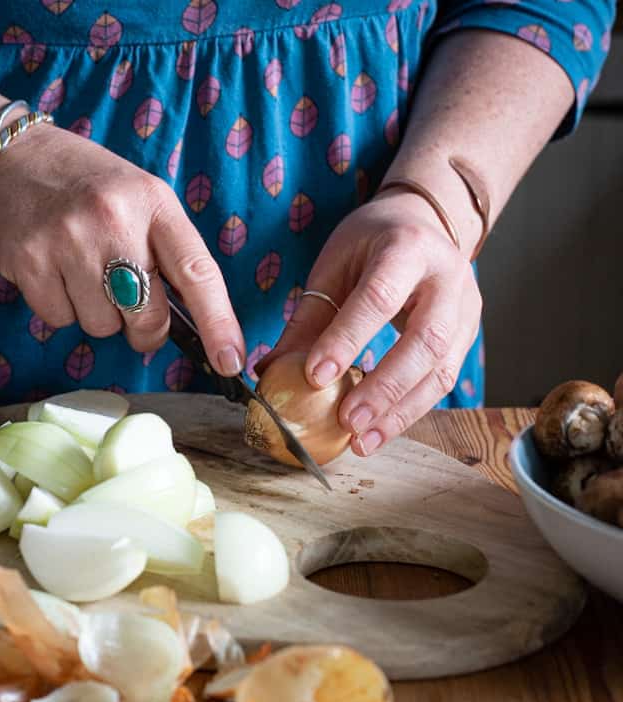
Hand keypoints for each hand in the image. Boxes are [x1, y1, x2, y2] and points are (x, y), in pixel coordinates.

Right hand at [0, 124, 244, 374]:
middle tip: (133, 306)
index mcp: (155, 204)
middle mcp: (113, 220)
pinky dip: (62, 308)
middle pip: (148, 317)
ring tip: (83, 270)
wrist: (11, 157)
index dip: (218, 322)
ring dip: (99, 314)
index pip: (197, 272)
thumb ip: (169, 255)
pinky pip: (60, 320)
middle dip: (146, 329)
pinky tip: (55, 271)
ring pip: (102, 326)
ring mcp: (67, 240)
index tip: (230, 361)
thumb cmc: (92, 187)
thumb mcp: (144, 200)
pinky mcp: (27, 260)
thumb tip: (192, 328)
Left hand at [258, 190, 481, 454]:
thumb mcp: (334, 267)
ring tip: (362, 441)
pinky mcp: (468, 334)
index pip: (378, 297)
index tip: (315, 377)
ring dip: (400, 411)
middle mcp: (447, 277)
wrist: (422, 224)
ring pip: (442, 369)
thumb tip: (269, 371)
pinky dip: (411, 410)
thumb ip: (308, 318)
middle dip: (384, 387)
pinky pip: (444, 380)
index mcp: (406, 247)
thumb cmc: (371, 244)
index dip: (347, 339)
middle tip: (347, 422)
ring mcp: (466, 308)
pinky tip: (380, 428)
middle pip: (424, 340)